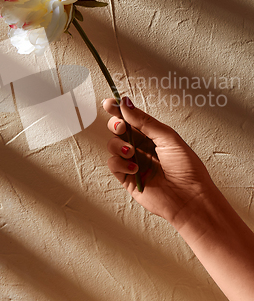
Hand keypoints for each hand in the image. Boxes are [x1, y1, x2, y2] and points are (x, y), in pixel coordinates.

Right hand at [103, 96, 215, 227]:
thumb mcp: (168, 137)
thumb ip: (144, 121)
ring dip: (118, 145)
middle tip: (121, 127)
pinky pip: (113, 164)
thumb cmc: (187, 169)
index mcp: (152, 135)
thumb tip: (126, 104)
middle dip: (116, 124)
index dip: (119, 109)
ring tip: (131, 151)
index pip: (131, 118)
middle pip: (118, 129)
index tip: (110, 103)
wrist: (190, 198)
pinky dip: (120, 163)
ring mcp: (133, 162)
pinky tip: (134, 167)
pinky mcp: (127, 178)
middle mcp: (141, 147)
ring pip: (113, 145)